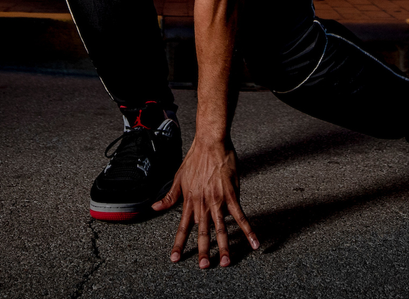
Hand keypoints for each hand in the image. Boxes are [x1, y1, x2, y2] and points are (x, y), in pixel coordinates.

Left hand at [153, 137, 258, 268]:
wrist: (210, 142)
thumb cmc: (195, 158)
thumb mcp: (178, 177)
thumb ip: (169, 196)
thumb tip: (154, 208)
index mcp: (189, 200)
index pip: (182, 227)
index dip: (178, 243)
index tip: (175, 258)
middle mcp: (203, 203)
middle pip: (202, 232)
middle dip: (202, 251)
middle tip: (204, 266)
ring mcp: (218, 200)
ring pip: (221, 228)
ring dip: (224, 247)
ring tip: (225, 262)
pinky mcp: (232, 195)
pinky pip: (240, 216)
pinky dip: (247, 230)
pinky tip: (254, 242)